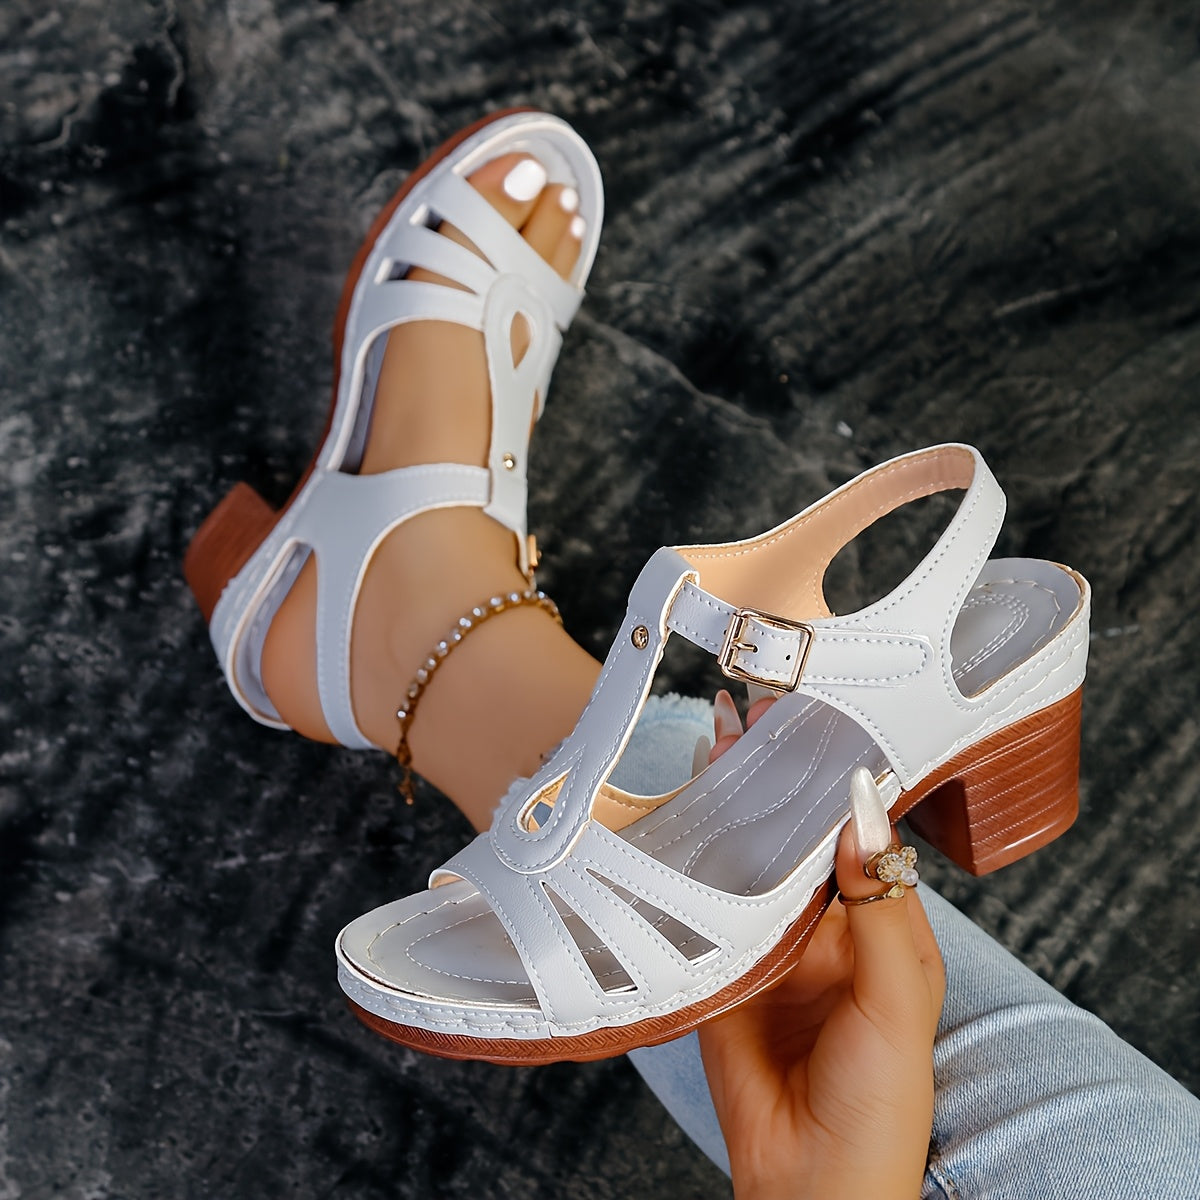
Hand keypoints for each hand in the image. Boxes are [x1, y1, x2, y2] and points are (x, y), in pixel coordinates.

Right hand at [697, 693, 945, 1199]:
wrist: (811, 1188)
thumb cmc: (880, 1106)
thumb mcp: (900, 1001)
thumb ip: (882, 908)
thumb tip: (865, 813)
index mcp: (879, 925)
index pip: (857, 832)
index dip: (834, 776)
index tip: (814, 718)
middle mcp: (823, 926)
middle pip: (795, 833)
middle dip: (773, 774)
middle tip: (750, 712)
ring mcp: (768, 944)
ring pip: (746, 856)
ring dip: (731, 802)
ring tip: (715, 738)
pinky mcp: (720, 967)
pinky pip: (703, 903)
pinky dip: (689, 856)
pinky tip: (678, 812)